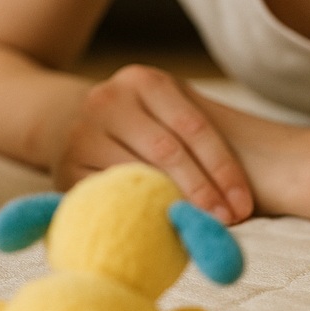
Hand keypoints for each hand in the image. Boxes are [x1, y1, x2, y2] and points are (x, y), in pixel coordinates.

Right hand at [52, 64, 254, 223]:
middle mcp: (107, 99)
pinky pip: (111, 197)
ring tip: (201, 229)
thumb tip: (239, 195)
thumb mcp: (165, 112)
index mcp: (142, 80)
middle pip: (168, 151)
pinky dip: (140, 215)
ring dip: (174, 207)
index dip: (223, 169)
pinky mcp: (65, 168)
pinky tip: (162, 230)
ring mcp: (81, 132)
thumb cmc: (142, 127)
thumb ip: (194, 135)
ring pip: (139, 175)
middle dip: (204, 192)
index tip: (244, 205)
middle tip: (228, 223)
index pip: (193, 126)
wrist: (70, 123)